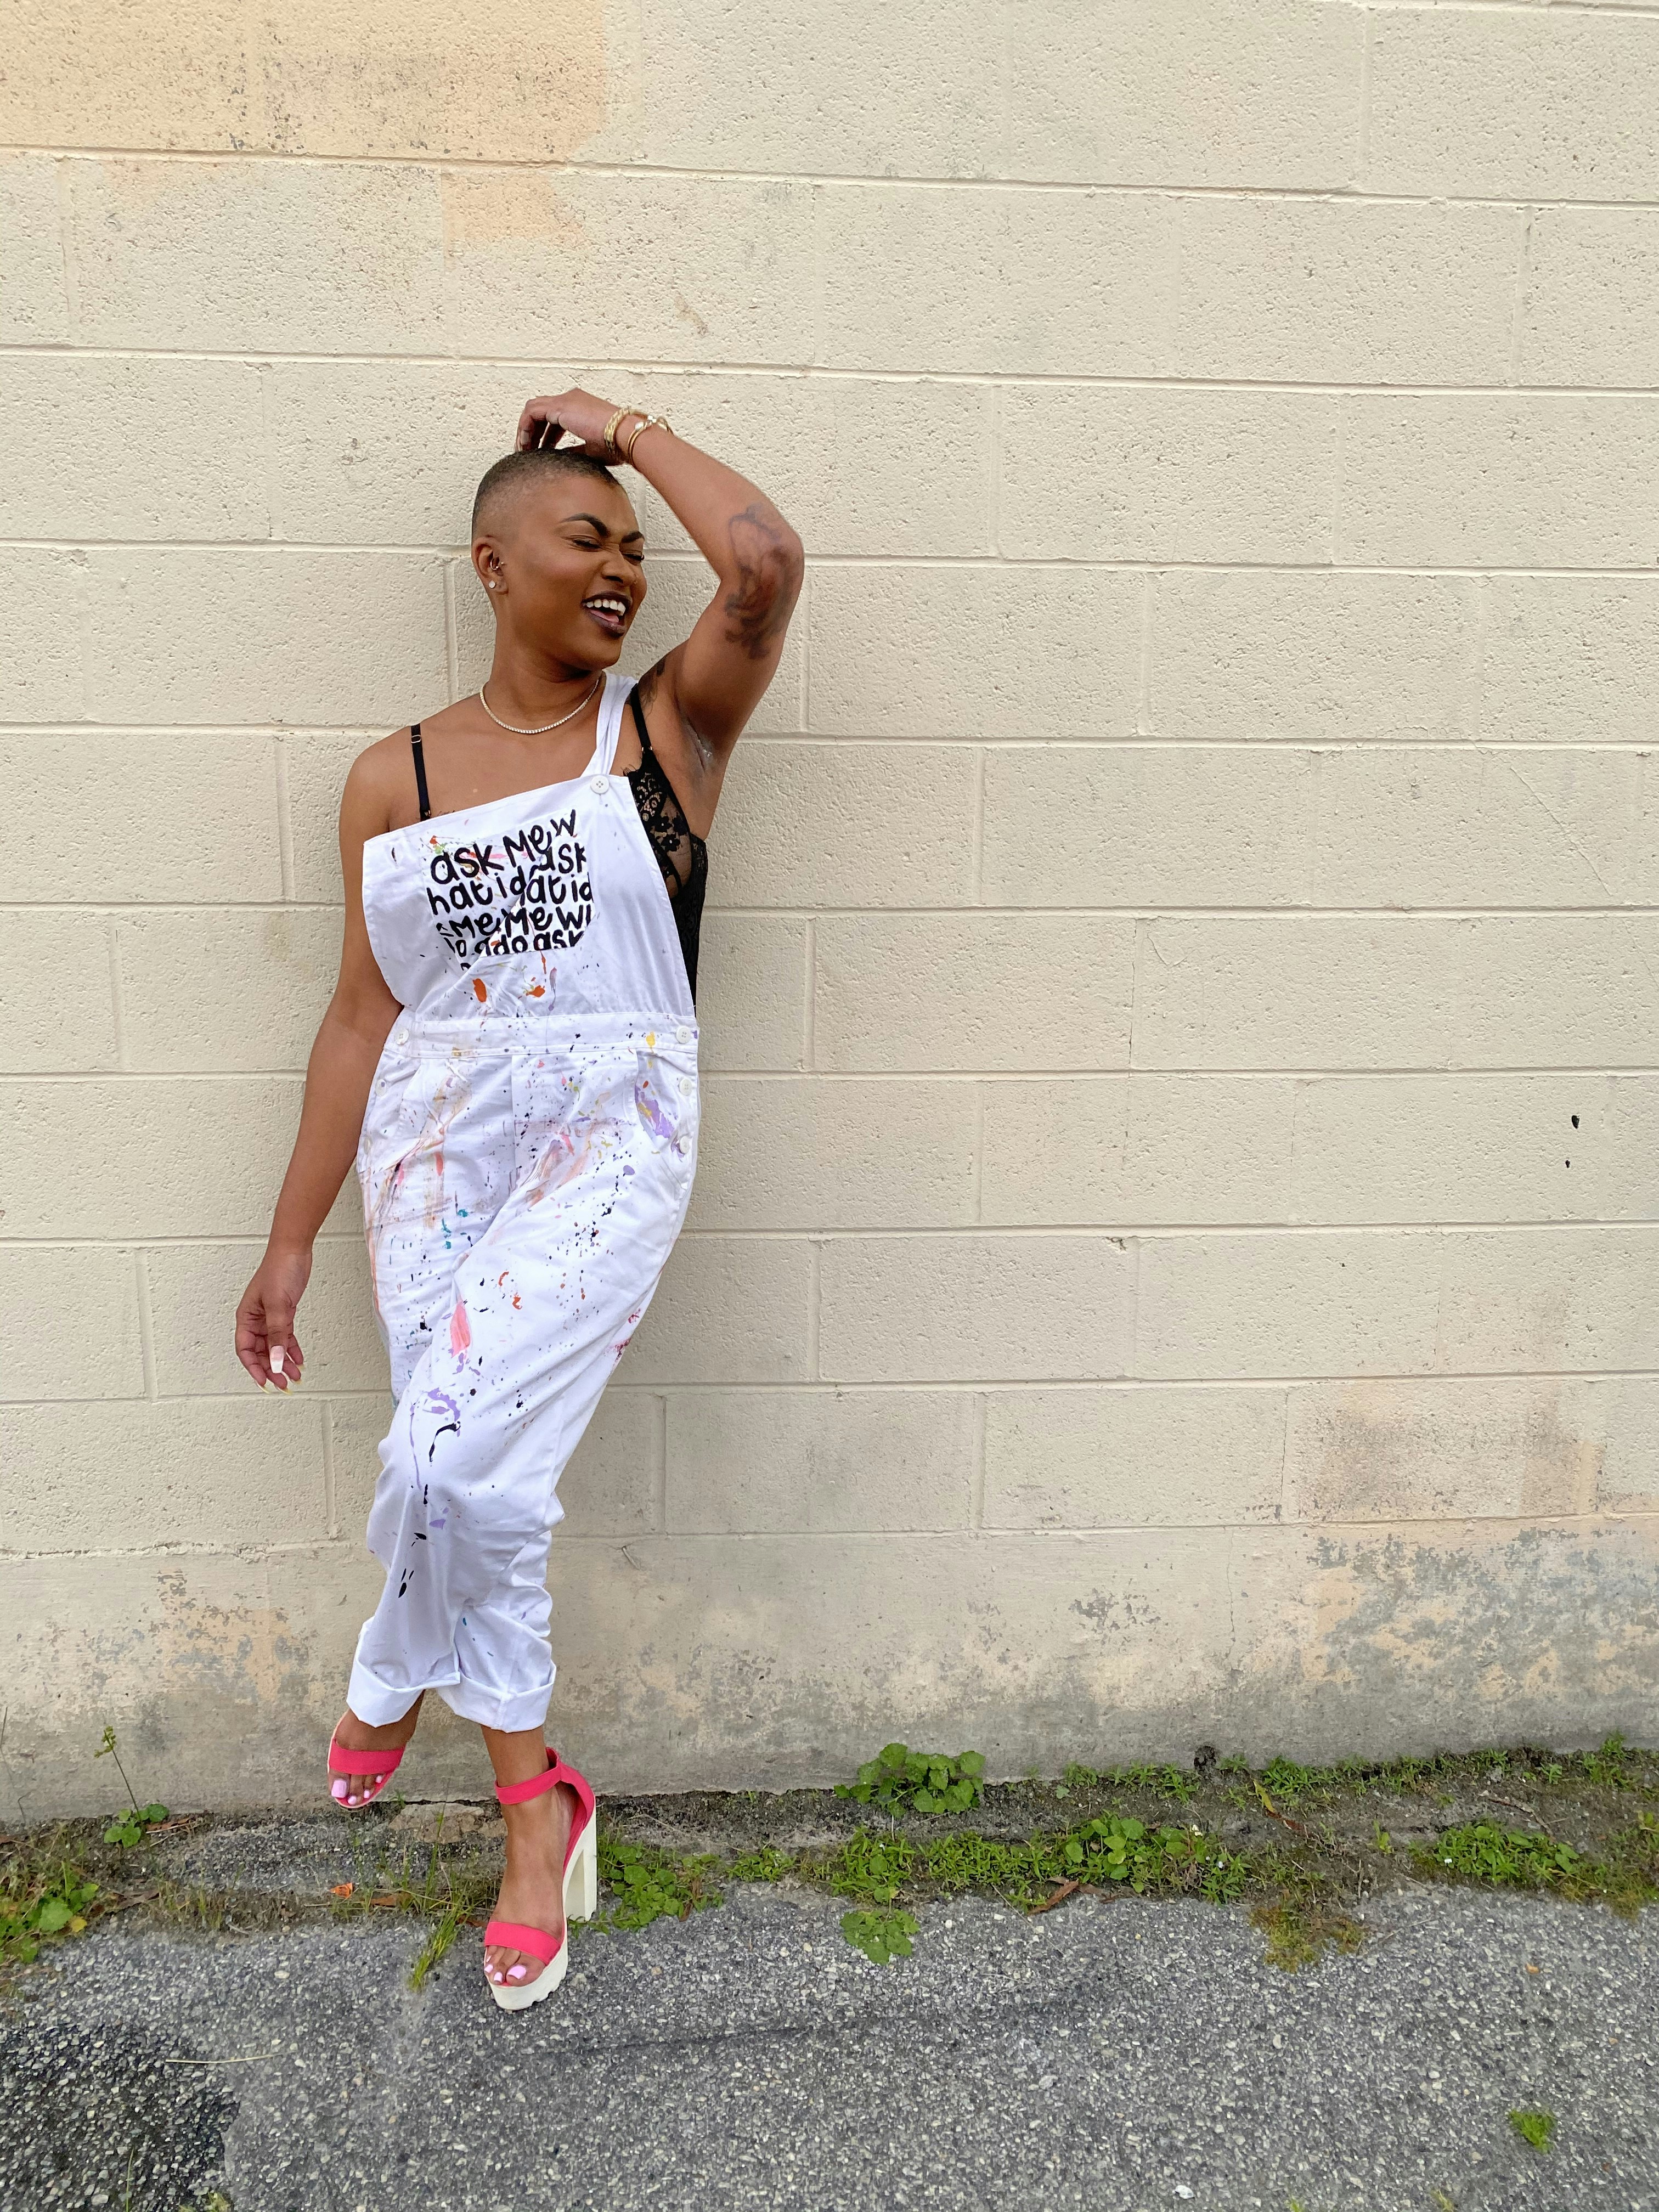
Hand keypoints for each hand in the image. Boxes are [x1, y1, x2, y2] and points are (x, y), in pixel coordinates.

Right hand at [235, 1245, 311, 1390]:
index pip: (245, 1350)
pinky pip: (285, 1337)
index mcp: (246, 1317)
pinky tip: (298, 1359)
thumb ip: (278, 1335)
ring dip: (283, 1361)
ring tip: (294, 1376)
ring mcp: (269, 1317)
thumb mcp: (279, 1305)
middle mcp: (255, 1319)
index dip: (254, 1368)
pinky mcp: (283, 1313)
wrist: (294, 1250)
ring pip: (274, 1347)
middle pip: (260, 1352)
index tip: (265, 1382)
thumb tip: (276, 1360)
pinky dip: (291, 1349)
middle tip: (283, 1383)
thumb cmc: (279, 1269)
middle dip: (271, 1369)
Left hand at [515, 389, 635, 458]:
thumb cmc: (617, 443)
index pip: (553, 417)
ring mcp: (565, 400)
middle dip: (531, 432)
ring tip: (523, 450)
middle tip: (526, 451)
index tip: (540, 451)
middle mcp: (571, 400)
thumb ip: (573, 451)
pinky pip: (532, 412)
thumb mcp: (590, 450)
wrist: (625, 435)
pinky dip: (526, 428)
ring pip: (533, 409)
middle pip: (540, 411)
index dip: (543, 435)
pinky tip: (526, 445)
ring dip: (525, 430)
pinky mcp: (560, 406)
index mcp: (580, 407)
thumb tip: (560, 458)